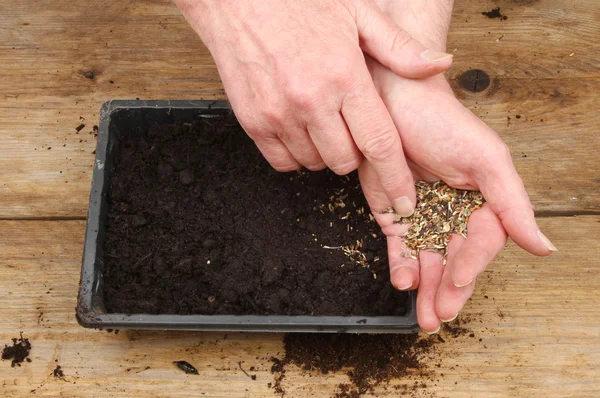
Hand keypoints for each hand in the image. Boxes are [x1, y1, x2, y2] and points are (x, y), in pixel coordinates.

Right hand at [175, 0, 453, 214]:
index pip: (379, 144)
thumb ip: (399, 49)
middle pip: (346, 162)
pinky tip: (299, 128)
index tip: (405, 203)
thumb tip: (440, 64)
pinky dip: (296, 154)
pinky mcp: (253, 122)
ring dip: (325, 153)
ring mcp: (278, 115)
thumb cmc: (299, 2)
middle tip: (350, 128)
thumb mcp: (358, 14)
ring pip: (315, 164)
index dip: (396, 179)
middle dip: (356, 155)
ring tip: (322, 120)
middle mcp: (311, 101)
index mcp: (344, 77)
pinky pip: (284, 162)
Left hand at [361, 0, 556, 331]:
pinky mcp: (394, 213)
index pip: (482, 244)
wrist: (391, 100)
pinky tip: (403, 282)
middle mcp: (455, 212)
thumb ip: (512, 205)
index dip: (470, 266)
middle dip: (448, 291)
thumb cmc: (443, 121)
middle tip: (439, 317)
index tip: (456, 282)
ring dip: (425, 289)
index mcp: (484, 201)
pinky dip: (401, 266)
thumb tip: (543, 247)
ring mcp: (423, 214)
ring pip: (427, 260)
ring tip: (424, 316)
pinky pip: (400, 247)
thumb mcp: (487, 160)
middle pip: (455, 260)